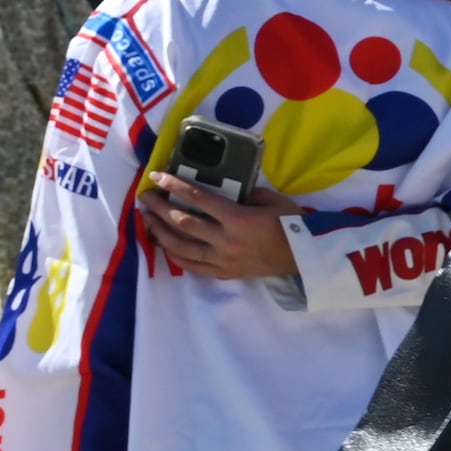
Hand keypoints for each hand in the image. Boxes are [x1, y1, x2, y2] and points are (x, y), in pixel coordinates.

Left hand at [139, 174, 296, 279]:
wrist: (306, 257)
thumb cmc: (293, 224)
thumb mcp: (272, 200)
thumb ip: (246, 193)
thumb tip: (224, 189)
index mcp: (238, 219)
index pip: (198, 199)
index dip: (175, 186)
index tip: (156, 178)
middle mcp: (225, 240)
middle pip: (182, 222)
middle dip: (159, 208)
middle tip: (145, 198)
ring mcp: (223, 259)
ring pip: (181, 247)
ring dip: (161, 232)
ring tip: (148, 220)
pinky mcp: (225, 272)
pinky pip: (193, 266)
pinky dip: (175, 255)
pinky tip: (165, 246)